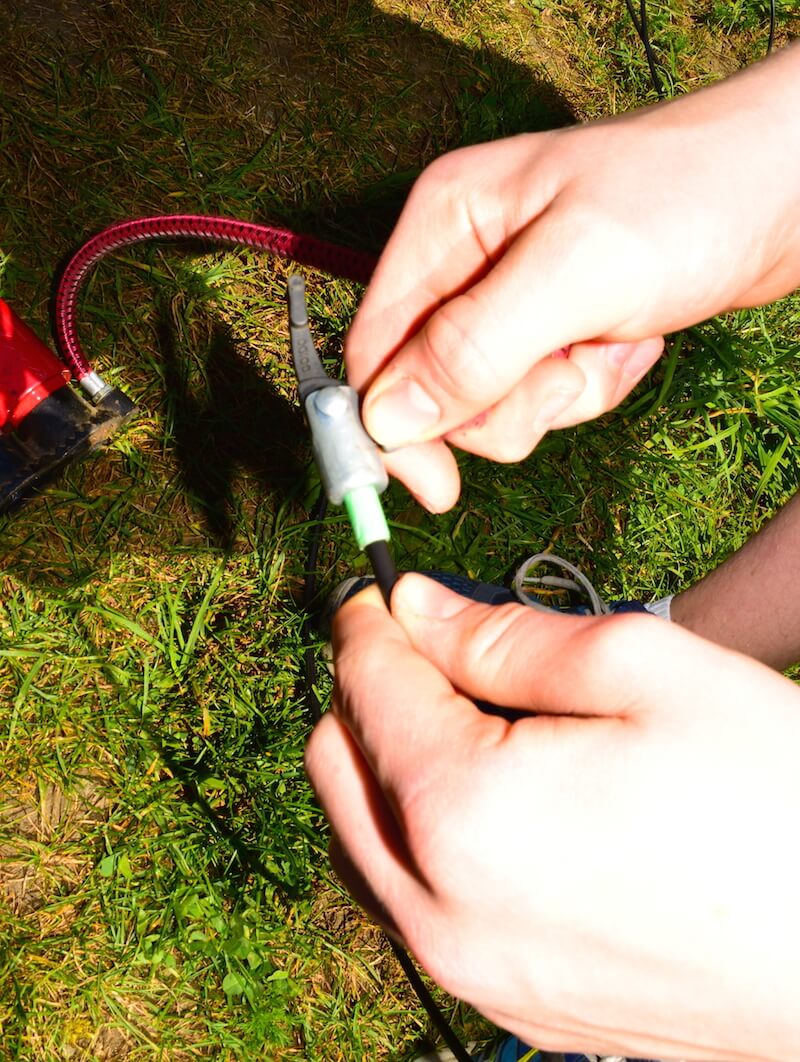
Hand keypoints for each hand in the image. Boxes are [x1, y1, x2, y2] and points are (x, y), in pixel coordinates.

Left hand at [306, 574, 799, 1060]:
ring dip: (389, 765)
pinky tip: (498, 804)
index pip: (364, 688)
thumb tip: (414, 608)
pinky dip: (422, 836)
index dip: (368, 624)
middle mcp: (440, 911)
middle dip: (368, 693)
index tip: (384, 592)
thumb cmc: (772, 799)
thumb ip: (501, 637)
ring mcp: (470, 972)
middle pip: (337, 766)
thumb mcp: (642, 669)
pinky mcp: (508, 1002)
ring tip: (470, 723)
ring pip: (363, 839)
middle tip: (433, 652)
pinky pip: (412, 902)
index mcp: (463, 816)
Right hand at [346, 44, 799, 510]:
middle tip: (571, 365)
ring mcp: (511, 299)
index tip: (438, 488)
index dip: (394, 427)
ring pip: (495, 403)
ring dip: (563, 393)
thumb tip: (386, 420)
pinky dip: (594, 384)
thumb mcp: (573, 274)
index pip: (376, 349)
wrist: (784, 192)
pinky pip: (548, 396)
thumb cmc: (686, 200)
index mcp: (444, 225)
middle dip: (509, 401)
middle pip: (434, 389)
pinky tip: (630, 337)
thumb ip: (471, 349)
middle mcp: (466, 263)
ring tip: (612, 338)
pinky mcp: (554, 327)